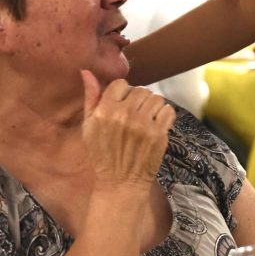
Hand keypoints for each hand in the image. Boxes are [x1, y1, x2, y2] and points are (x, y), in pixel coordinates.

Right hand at [80, 70, 175, 187]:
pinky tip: (156, 125)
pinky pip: (168, 111)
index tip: (121, 106)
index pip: (121, 84)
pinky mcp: (159, 134)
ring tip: (146, 120)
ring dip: (152, 107)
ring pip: (156, 98)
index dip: (122, 94)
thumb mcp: (88, 126)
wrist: (120, 183)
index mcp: (105, 111)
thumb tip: (86, 71)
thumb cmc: (102, 155)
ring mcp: (143, 125)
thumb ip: (90, 98)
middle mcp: (125, 115)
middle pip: (141, 90)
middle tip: (135, 115)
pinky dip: (165, 116)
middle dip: (138, 100)